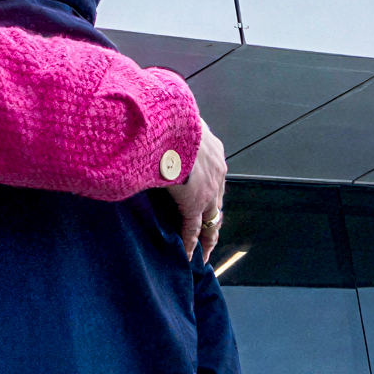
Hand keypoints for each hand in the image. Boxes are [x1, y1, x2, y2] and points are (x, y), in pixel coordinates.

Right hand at [176, 118, 228, 263]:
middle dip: (213, 219)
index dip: (210, 192)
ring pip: (212, 219)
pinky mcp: (195, 203)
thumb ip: (170, 128)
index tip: (208, 203)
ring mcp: (208, 189)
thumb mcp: (174, 120)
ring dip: (207, 236)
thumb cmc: (166, 117)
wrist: (169, 125)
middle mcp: (217, 171)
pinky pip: (194, 228)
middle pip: (218, 202)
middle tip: (211, 236)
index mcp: (212, 150)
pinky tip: (190, 255)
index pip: (215, 177)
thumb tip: (155, 124)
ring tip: (203, 253)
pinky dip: (191, 242)